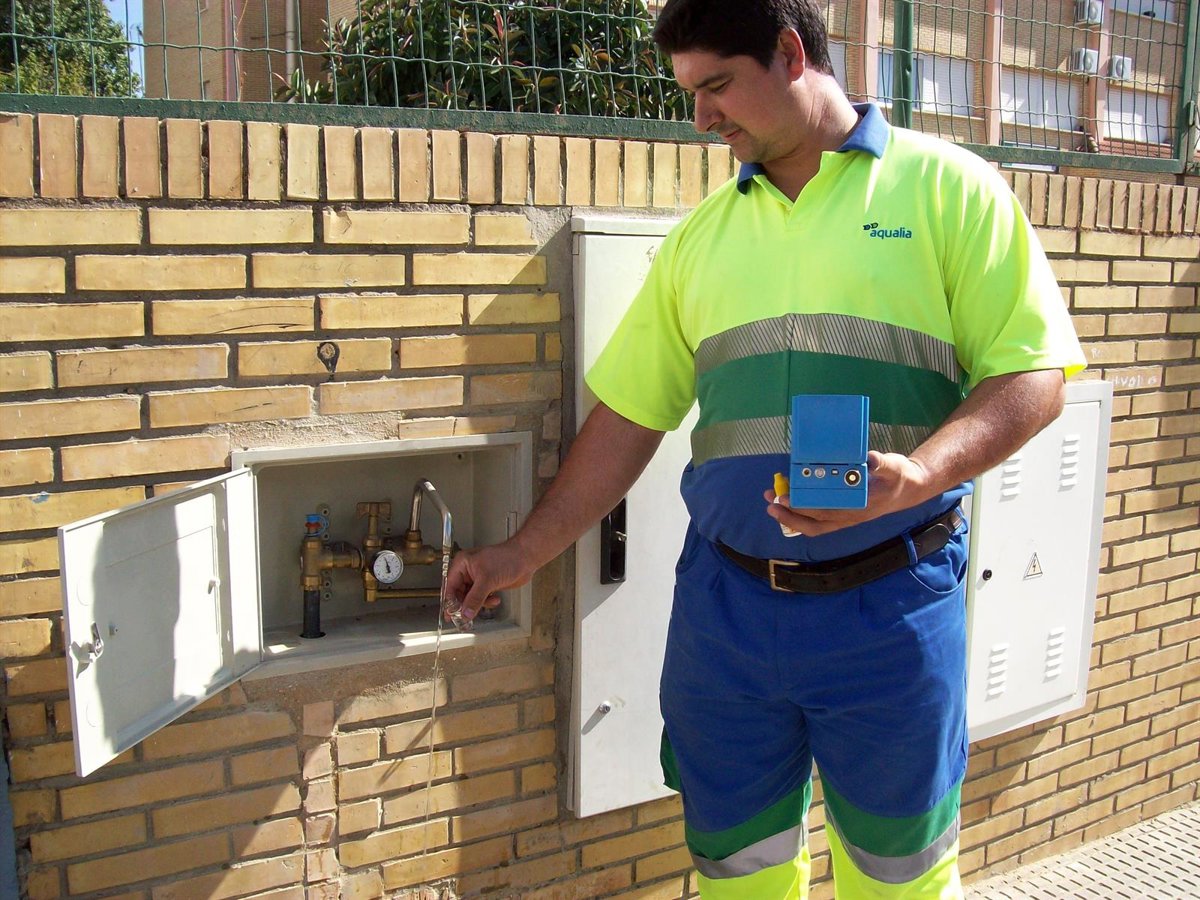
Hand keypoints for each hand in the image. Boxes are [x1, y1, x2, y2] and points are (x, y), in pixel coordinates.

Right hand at [444, 541, 530, 623]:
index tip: (450, 615)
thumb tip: (465, 612)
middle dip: (466, 605)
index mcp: (462, 564)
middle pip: (459, 594)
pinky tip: (495, 598)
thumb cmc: (508, 558)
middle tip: (468, 616)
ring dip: (480, 603)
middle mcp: (468, 571)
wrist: (525, 558)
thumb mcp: (487, 580)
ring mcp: (478, 578)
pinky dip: (487, 602)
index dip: (449, 602)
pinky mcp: (487, 584)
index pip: (450, 586)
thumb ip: (475, 598)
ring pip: (470, 598)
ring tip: (489, 601)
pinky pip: (481, 598)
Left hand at [764, 451, 934, 536]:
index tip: (785, 497)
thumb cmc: (899, 476)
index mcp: (858, 508)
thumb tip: (870, 458)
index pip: (825, 512)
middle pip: (813, 523)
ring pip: (812, 524)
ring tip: (771, 500)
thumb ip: (881, 463)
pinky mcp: (842, 513)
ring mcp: (844, 517)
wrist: (910, 488)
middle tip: (770, 499)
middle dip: (789, 514)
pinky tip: (787, 499)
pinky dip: (799, 512)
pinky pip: (816, 519)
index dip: (803, 508)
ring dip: (790, 515)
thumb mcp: (893, 466)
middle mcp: (849, 516)